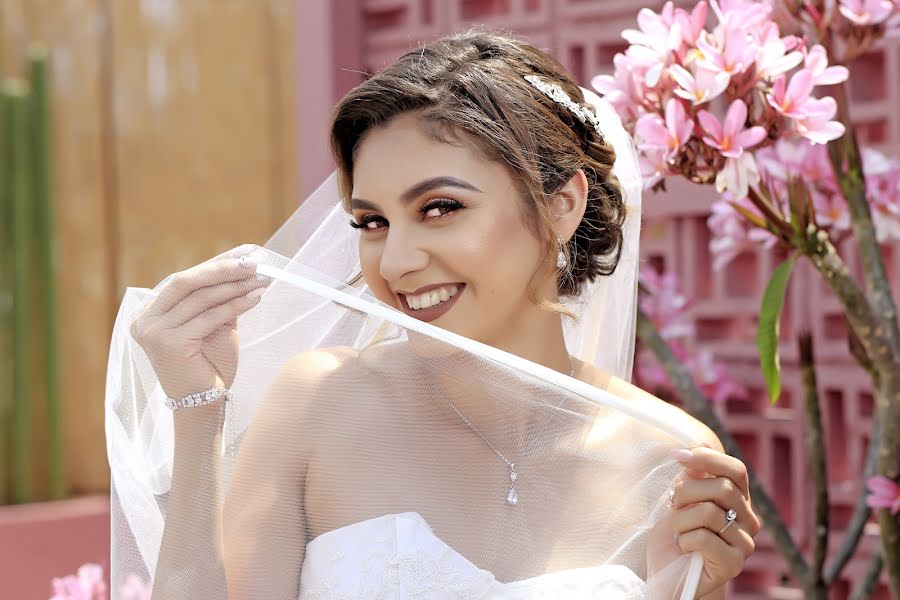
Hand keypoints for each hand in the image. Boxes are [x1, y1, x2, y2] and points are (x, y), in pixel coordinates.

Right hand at [130, 244, 270, 399]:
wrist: (202, 404)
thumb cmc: (208, 364)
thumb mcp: (213, 325)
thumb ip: (217, 299)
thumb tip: (244, 265)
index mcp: (150, 311)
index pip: (186, 279)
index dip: (217, 262)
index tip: (246, 251)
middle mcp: (145, 319)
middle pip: (188, 282)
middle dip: (224, 268)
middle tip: (255, 260)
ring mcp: (153, 332)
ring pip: (199, 298)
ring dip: (235, 286)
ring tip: (262, 278)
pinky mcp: (168, 344)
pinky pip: (208, 318)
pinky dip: (234, 305)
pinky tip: (256, 297)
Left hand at [669, 443, 760, 597]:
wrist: (668, 576)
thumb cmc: (674, 537)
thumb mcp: (679, 501)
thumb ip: (691, 477)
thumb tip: (698, 446)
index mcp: (738, 500)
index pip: (736, 469)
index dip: (708, 458)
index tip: (676, 455)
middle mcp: (748, 520)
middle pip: (721, 487)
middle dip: (685, 492)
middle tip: (673, 506)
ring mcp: (744, 543)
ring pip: (709, 512)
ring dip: (681, 520)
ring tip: (678, 531)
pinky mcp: (734, 563)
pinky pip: (704, 538)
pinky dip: (685, 540)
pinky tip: (685, 548)